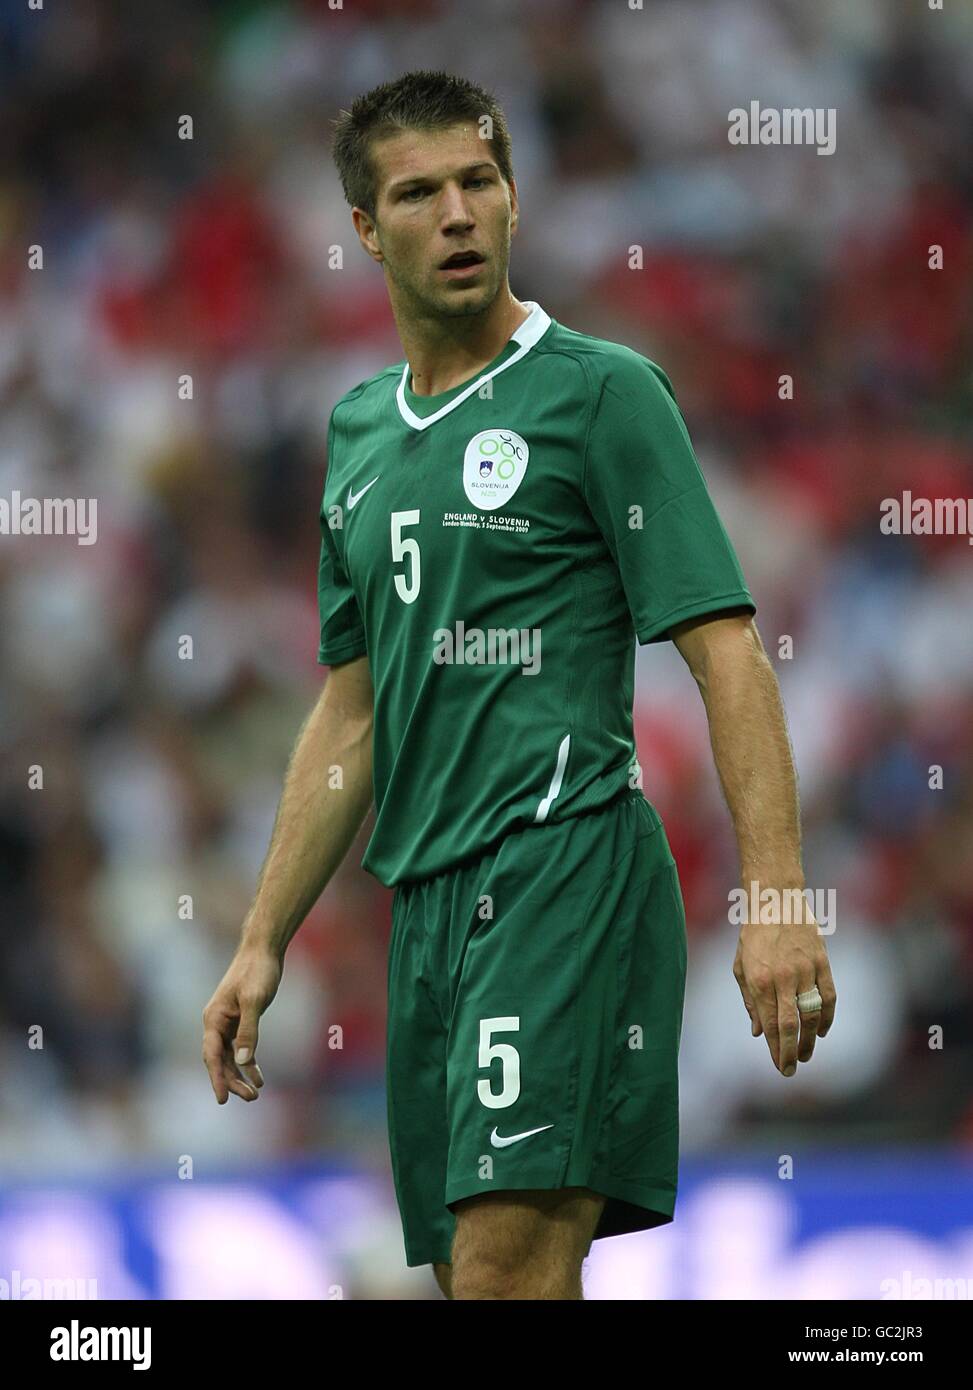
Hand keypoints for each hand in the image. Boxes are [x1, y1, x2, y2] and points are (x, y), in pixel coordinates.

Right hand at [202, 944, 281, 1102]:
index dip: (217, 1078)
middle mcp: (216, 1023)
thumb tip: (243, 1062)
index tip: (223, 1099)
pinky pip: (241, 1047)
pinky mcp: (240, 1020)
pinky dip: (249, 1062)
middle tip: (251, 1098)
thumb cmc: (257, 972)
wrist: (263, 950)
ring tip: (254, 1094)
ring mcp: (228, 1022)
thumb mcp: (255, 1001)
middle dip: (233, 1080)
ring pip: (230, 1057)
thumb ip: (249, 1030)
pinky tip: (258, 1077)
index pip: (212, 1055)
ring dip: (240, 1075)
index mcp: (214, 1019)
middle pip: (221, 1060)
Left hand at [732, 908, 835, 1076]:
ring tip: (807, 1055)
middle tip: (792, 1070)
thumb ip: (750, 1002)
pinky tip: (822, 1031)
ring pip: (812, 1014)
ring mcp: (804, 970)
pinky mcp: (821, 962)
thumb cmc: (753, 936)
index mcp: (759, 981)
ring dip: (811, 1040)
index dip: (776, 1050)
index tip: (780, 1067)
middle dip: (792, 1053)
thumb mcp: (741, 968)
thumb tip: (758, 1033)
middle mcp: (782, 978)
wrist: (775, 900)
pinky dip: (827, 1017)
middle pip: (791, 1026)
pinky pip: (828, 996)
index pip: (770, 1025)